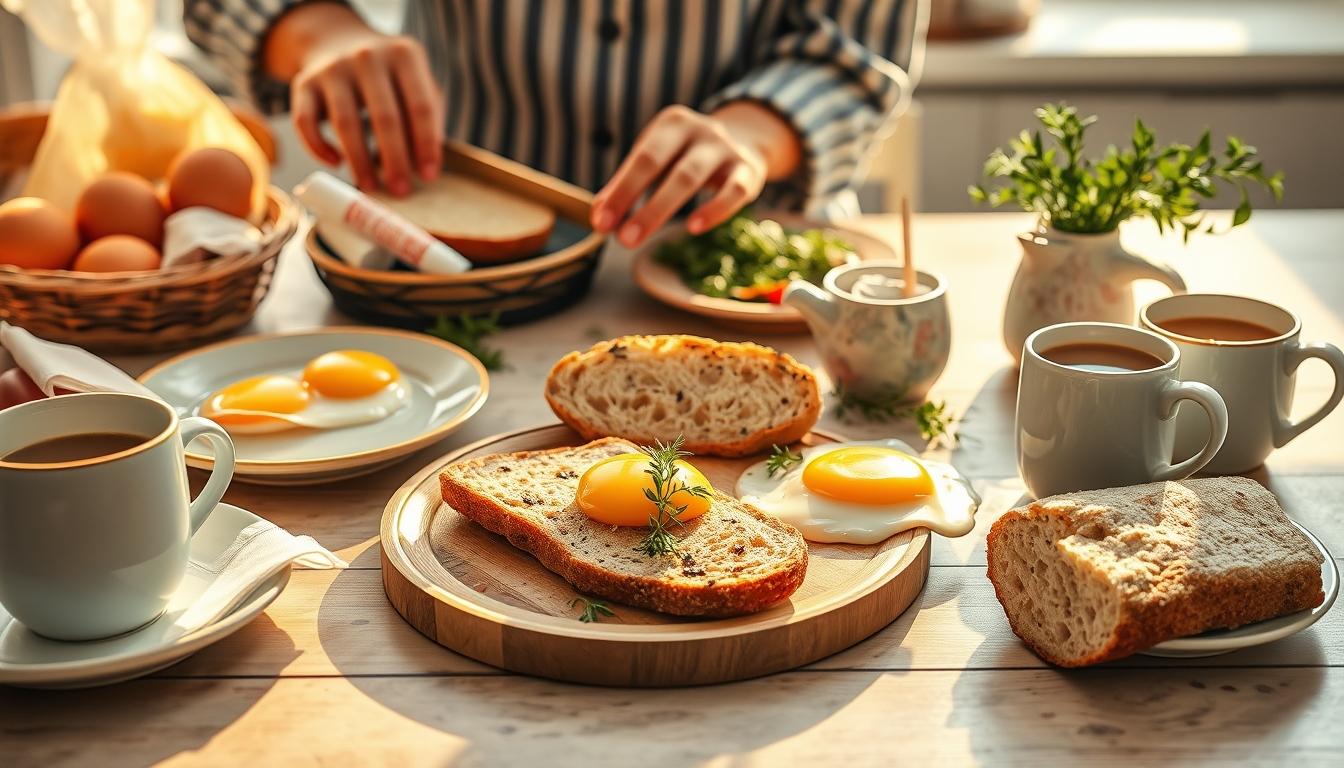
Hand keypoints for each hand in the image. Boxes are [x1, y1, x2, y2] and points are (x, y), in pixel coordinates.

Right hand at [267, 3, 441, 194]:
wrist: (337, 41)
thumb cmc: (388, 77)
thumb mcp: (416, 83)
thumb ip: (428, 117)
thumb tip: (424, 164)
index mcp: (404, 55)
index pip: (420, 106)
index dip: (426, 144)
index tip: (429, 176)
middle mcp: (367, 56)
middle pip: (384, 116)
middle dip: (395, 159)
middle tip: (401, 191)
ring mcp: (333, 68)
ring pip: (346, 123)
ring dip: (359, 161)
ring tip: (371, 187)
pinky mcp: (303, 83)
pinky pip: (305, 122)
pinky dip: (318, 147)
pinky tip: (335, 163)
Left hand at [592, 102, 799, 247]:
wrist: (746, 141)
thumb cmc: (688, 156)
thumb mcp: (659, 162)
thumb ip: (628, 186)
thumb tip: (599, 216)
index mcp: (672, 123)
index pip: (641, 158)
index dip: (620, 191)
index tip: (600, 222)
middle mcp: (700, 130)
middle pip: (660, 165)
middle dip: (637, 203)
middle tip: (619, 239)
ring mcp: (726, 149)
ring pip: (690, 178)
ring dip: (659, 210)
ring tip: (637, 239)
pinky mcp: (750, 171)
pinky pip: (733, 192)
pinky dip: (714, 210)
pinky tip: (694, 228)